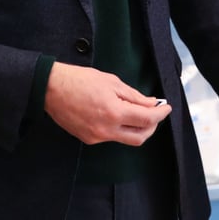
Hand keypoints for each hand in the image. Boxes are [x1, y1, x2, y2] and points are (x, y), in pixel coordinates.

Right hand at [44, 62, 170, 145]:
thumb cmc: (80, 80)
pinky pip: (111, 137)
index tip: (166, 107)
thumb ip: (134, 96)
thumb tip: (151, 103)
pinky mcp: (88, 139)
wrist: (52, 89)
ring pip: (126, 138)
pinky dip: (121, 128)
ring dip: (137, 128)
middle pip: (140, 137)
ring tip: (139, 112)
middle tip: (156, 112)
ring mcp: (96, 137)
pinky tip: (120, 115)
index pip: (147, 119)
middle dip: (152, 126)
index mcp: (114, 113)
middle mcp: (106, 130)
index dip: (160, 114)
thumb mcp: (112, 82)